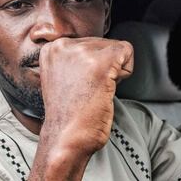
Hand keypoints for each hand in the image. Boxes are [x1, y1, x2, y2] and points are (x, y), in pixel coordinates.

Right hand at [39, 37, 132, 155]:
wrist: (66, 138)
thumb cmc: (68, 116)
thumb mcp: (63, 77)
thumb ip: (76, 60)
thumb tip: (100, 50)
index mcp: (52, 49)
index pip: (88, 43)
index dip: (92, 66)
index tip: (80, 86)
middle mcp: (63, 45)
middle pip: (103, 44)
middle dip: (104, 67)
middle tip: (88, 91)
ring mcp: (81, 52)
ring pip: (116, 48)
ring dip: (113, 71)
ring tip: (95, 91)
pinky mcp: (100, 62)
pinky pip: (127, 52)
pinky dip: (125, 72)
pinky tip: (106, 89)